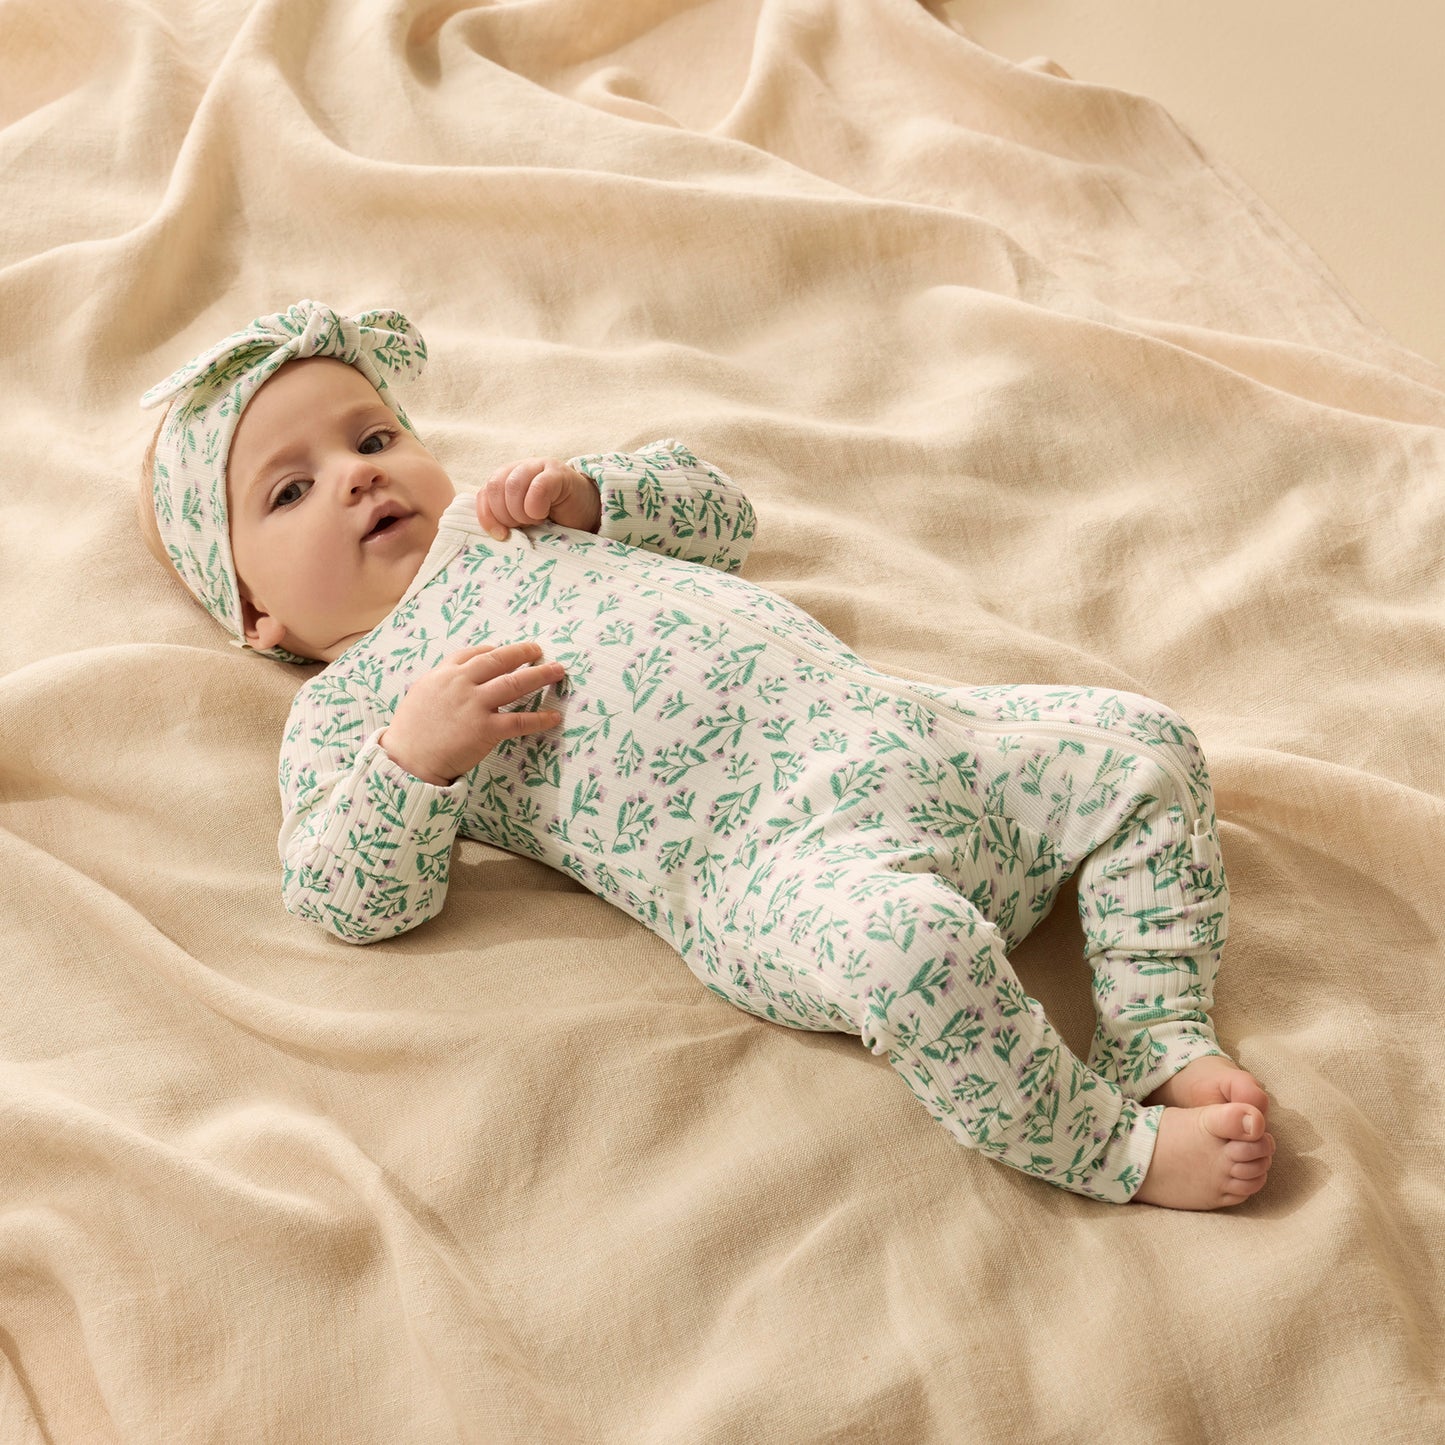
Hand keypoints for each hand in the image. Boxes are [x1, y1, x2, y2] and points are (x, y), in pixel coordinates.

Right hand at [379, 641, 565, 784]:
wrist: (407, 759)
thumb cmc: (411, 731)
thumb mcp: (422, 694)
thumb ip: (442, 682)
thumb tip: (459, 676)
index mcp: (445, 674)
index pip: (474, 654)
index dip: (494, 650)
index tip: (507, 650)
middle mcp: (462, 684)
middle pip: (499, 661)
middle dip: (523, 653)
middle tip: (540, 650)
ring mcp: (475, 705)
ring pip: (515, 684)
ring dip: (540, 675)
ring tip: (558, 671)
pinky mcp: (485, 729)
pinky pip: (519, 721)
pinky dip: (539, 718)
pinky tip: (554, 716)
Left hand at [476, 457, 600, 539]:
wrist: (591, 514)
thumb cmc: (556, 521)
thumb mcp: (524, 522)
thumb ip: (506, 519)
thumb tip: (493, 532)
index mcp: (506, 479)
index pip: (484, 493)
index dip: (488, 516)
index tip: (501, 535)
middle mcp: (519, 469)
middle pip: (495, 487)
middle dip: (505, 515)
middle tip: (523, 527)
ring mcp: (539, 466)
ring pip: (512, 486)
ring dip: (521, 512)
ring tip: (536, 521)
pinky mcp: (558, 472)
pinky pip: (538, 487)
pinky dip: (536, 507)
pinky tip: (545, 515)